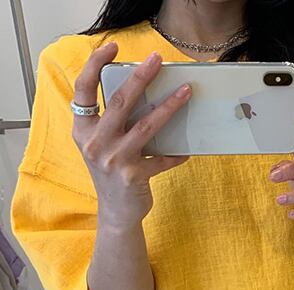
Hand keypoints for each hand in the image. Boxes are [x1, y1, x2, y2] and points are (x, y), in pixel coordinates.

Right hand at [71, 42, 192, 231]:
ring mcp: (114, 160)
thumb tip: (143, 94)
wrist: (116, 213)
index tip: (112, 48)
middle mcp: (95, 143)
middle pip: (119, 102)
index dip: (94, 65)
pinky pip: (162, 159)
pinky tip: (187, 150)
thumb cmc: (112, 172)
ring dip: (168, 107)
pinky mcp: (134, 177)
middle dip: (140, 77)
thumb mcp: (101, 145)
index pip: (83, 89)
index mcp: (83, 130)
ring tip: (185, 92)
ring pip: (146, 126)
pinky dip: (176, 154)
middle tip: (157, 60)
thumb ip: (112, 123)